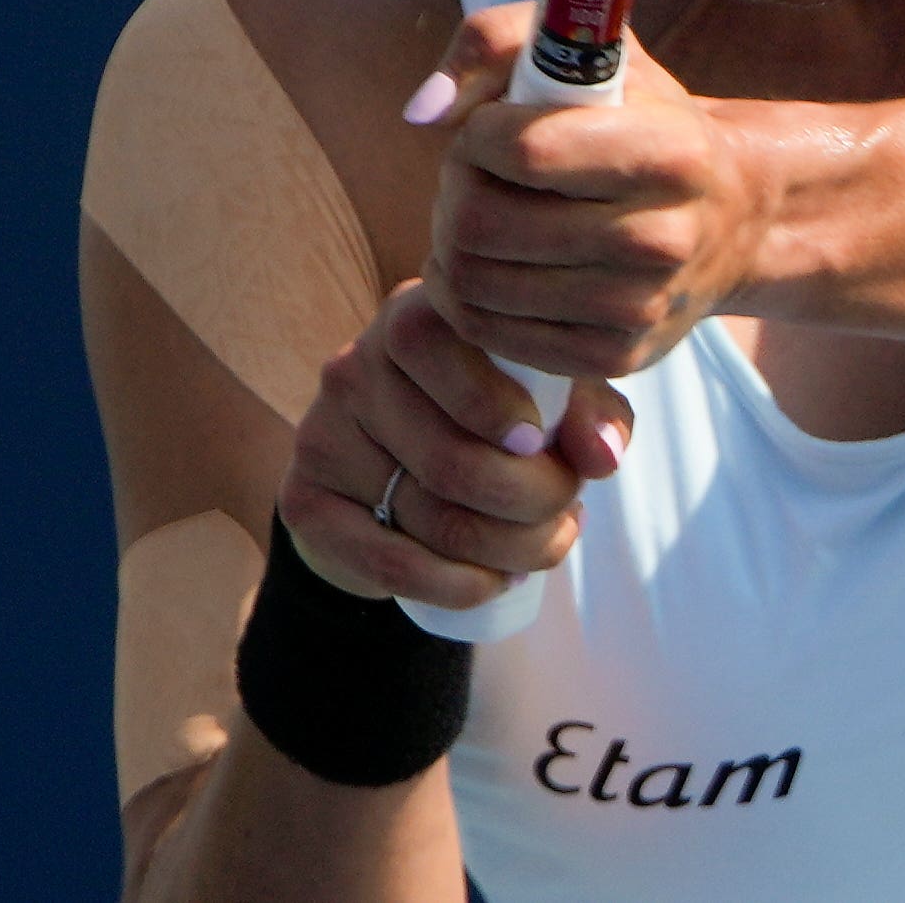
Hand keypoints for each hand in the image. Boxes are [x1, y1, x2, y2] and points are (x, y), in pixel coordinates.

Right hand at [276, 280, 634, 610]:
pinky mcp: (303, 501)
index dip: (503, 407)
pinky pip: (391, 562)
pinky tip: (489, 583)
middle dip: (535, 503)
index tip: (542, 445)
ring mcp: (321, 435)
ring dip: (509, 553)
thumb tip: (600, 454)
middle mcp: (353, 367)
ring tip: (541, 549)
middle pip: (454, 458)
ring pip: (432, 517)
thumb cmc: (484, 424)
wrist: (385, 483)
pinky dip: (458, 586)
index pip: (444, 346)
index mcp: (412, 319)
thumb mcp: (546, 402)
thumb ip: (587, 412)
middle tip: (566, 514)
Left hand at [412, 3, 771, 381]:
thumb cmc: (638, 118)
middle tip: (471, 178)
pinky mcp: (614, 357)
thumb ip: (495, 43)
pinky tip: (488, 266)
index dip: (478, 136)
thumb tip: (423, 112)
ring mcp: (639, 307)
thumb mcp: (588, 53)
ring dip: (449, 245)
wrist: (728, 218)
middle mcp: (662, 236)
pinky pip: (493, 335)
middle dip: (454, 190)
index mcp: (667, 151)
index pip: (524, 150)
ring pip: (474, 283)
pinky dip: (466, 300)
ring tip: (475, 219)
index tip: (488, 129)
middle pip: (481, 222)